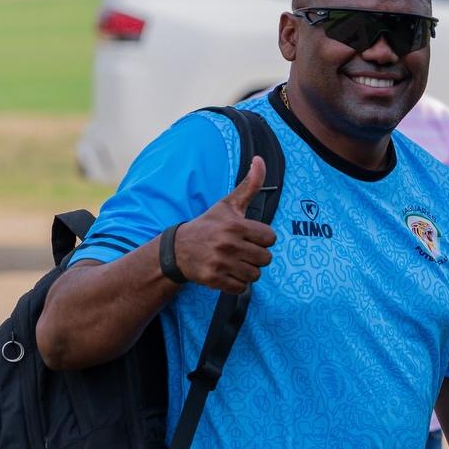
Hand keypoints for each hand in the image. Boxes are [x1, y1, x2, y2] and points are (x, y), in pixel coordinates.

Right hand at [172, 157, 275, 293]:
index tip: (249, 236)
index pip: (270, 238)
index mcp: (235, 226)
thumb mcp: (228, 204)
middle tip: (241, 250)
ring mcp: (220, 264)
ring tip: (234, 261)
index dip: (262, 238)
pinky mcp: (214, 280)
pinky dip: (237, 283)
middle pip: (265, 258)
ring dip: (247, 270)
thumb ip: (249, 185)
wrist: (178, 249)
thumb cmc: (208, 225)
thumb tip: (260, 160)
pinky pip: (241, 288)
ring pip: (255, 275)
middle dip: (256, 255)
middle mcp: (228, 245)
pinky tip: (227, 272)